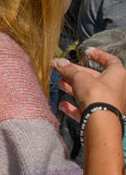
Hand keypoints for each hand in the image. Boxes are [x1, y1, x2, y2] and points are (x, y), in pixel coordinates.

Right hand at [55, 49, 125, 174]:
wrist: (101, 122)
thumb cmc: (96, 94)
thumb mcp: (80, 77)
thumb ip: (68, 69)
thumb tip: (57, 61)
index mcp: (117, 75)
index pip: (110, 60)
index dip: (98, 55)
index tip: (86, 51)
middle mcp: (115, 87)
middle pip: (94, 77)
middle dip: (76, 73)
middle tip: (61, 68)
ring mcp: (108, 102)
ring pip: (88, 92)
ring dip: (73, 87)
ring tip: (59, 83)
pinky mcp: (100, 115)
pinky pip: (86, 108)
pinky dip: (74, 106)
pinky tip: (63, 104)